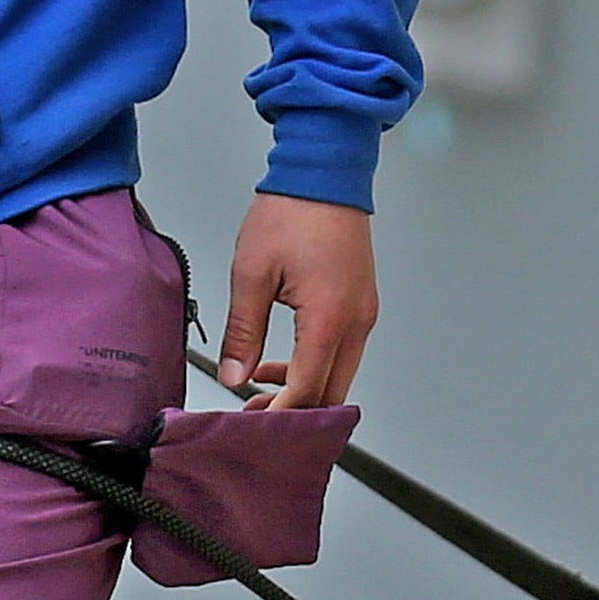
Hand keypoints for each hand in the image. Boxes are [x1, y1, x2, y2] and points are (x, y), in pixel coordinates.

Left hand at [220, 193, 378, 408]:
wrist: (325, 172)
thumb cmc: (292, 212)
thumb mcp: (251, 273)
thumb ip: (243, 331)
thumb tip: (234, 374)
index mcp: (329, 317)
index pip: (307, 389)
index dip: (278, 415)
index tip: (251, 427)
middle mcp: (356, 321)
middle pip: (331, 393)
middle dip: (294, 414)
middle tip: (254, 418)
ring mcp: (364, 313)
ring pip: (339, 376)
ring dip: (304, 392)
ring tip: (260, 393)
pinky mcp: (361, 304)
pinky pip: (342, 352)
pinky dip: (315, 368)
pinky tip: (280, 364)